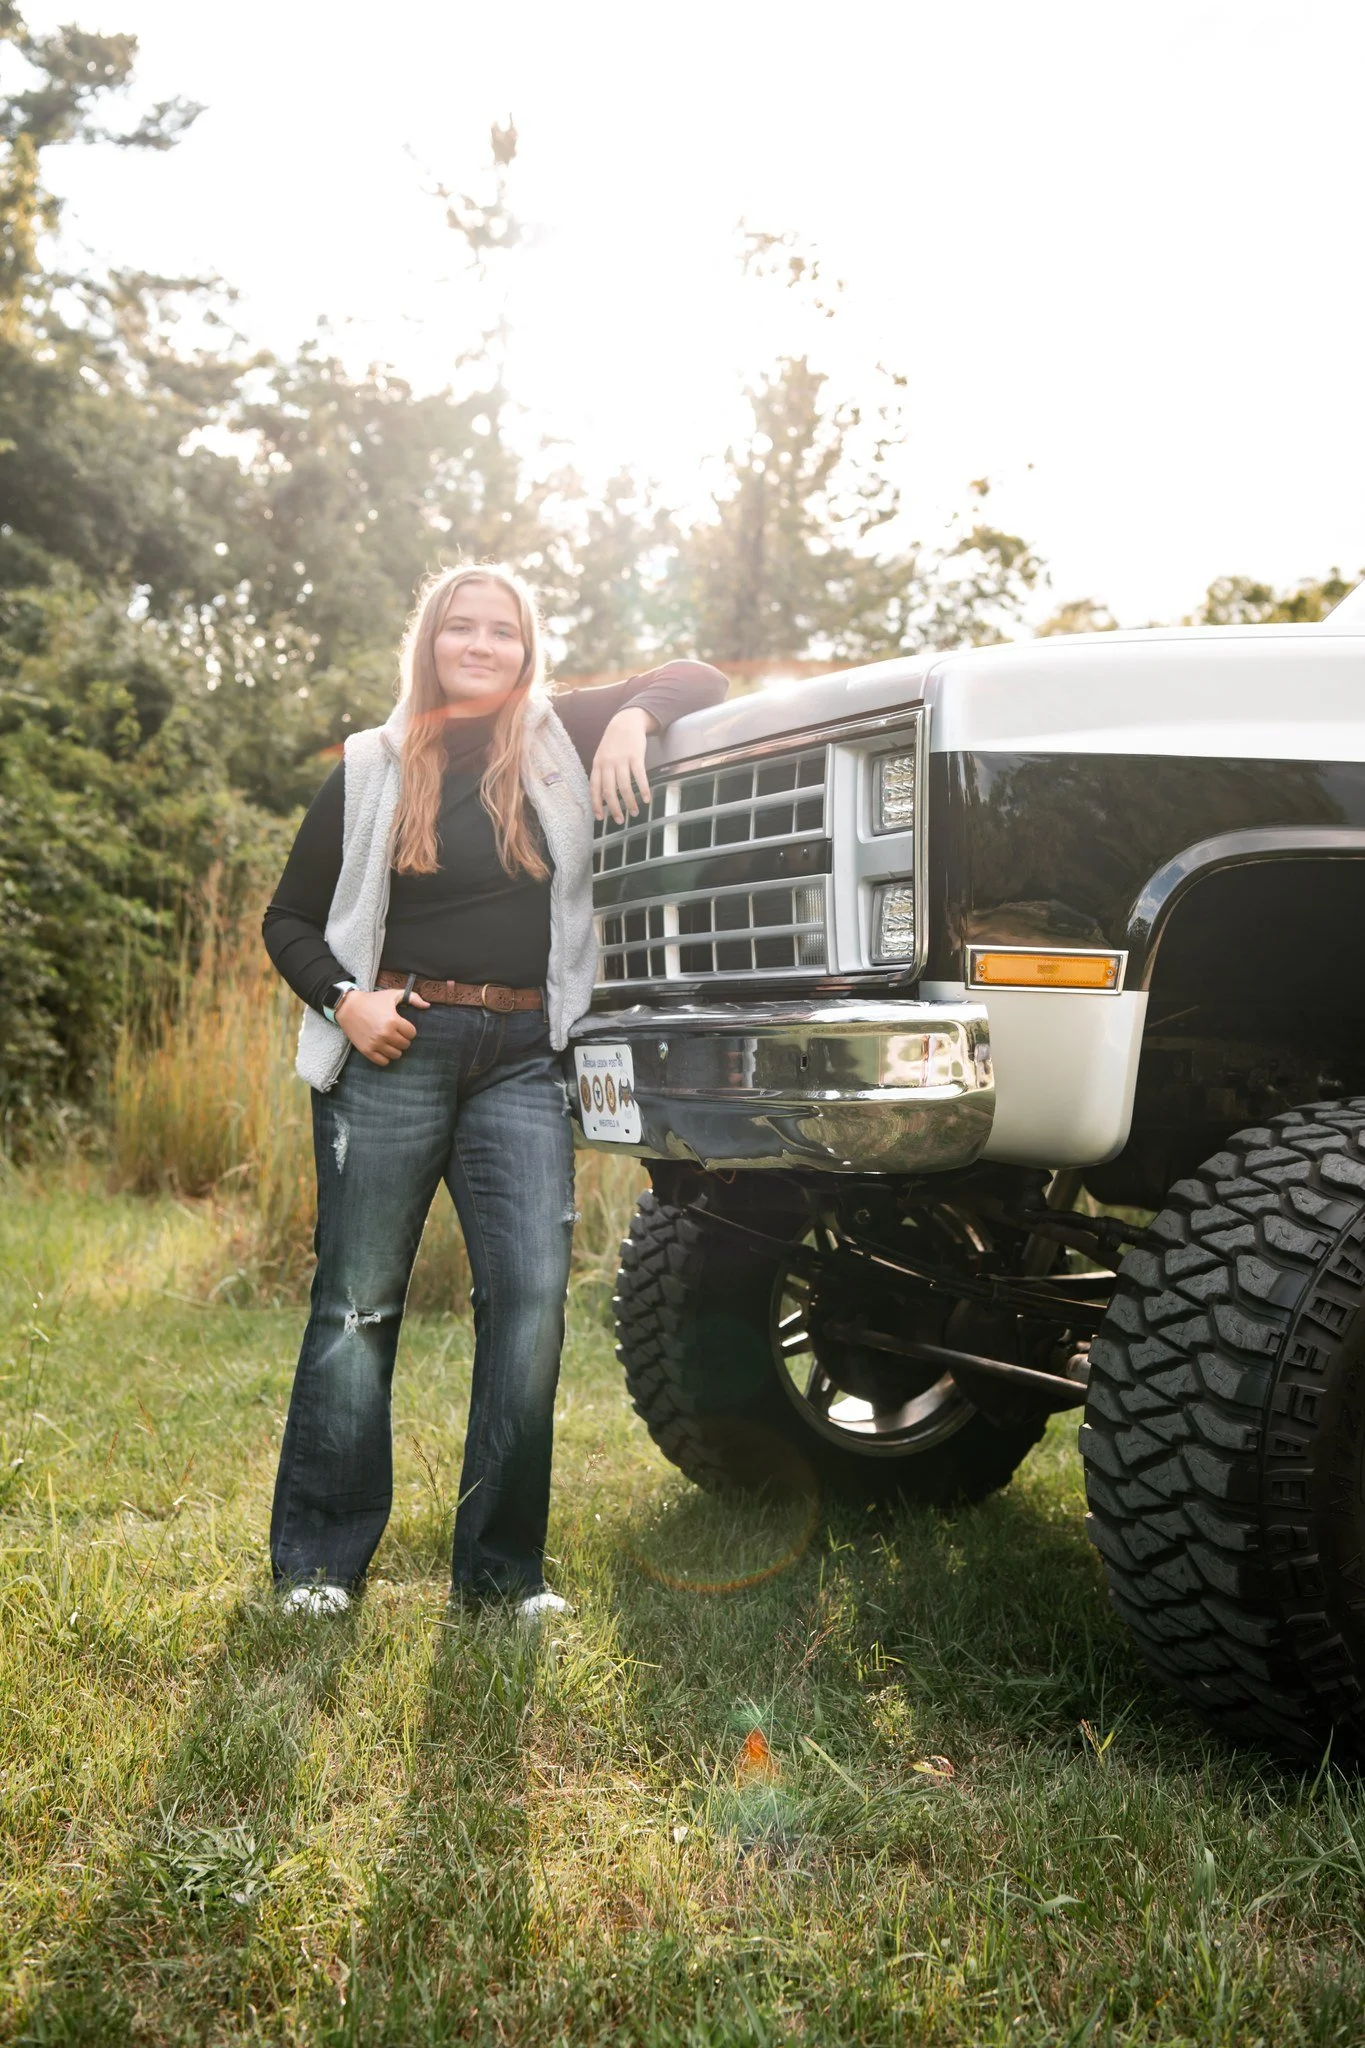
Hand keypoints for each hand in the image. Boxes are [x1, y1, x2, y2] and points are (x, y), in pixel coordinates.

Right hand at [335, 986, 429, 1065]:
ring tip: (390, 1041)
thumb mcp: (393, 995)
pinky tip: (383, 1049)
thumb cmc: (373, 1000)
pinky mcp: (366, 1050)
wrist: (348, 1006)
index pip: (412, 1034)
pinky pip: (383, 1062)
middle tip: (396, 1034)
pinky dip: (385, 1058)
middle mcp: (385, 1034)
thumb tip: (427, 1005)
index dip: (409, 1030)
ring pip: (396, 1055)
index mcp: (393, 1021)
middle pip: (405, 1045)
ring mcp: (375, 1043)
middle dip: (403, 1039)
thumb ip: (412, 998)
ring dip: (395, 1049)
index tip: (402, 1026)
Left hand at [590, 706, 659, 823]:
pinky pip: (639, 776)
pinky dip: (643, 789)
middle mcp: (607, 763)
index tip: (600, 817)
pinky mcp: (636, 756)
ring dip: (630, 802)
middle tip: (619, 820)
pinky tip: (646, 799)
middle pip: (609, 791)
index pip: (594, 788)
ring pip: (624, 786)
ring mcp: (621, 759)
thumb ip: (601, 773)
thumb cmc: (613, 742)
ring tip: (635, 812)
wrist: (625, 721)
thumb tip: (602, 795)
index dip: (596, 804)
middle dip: (614, 808)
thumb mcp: (601, 755)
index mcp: (597, 764)